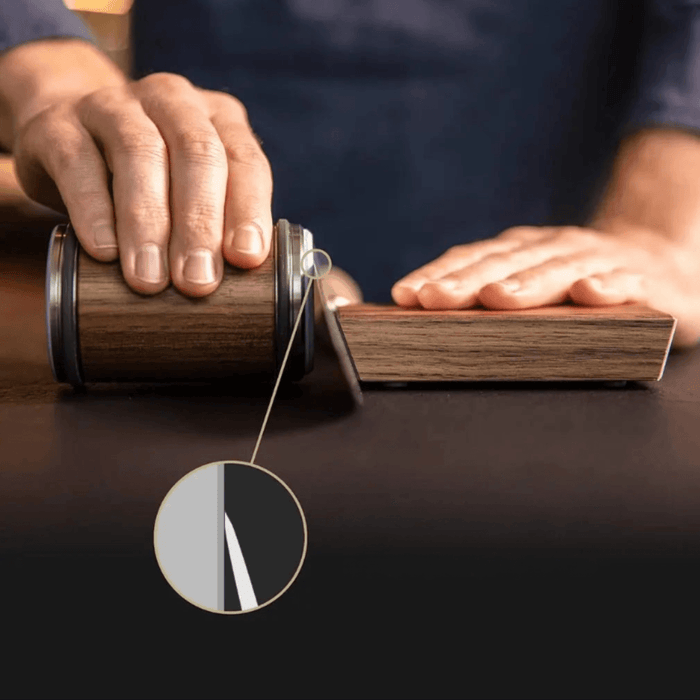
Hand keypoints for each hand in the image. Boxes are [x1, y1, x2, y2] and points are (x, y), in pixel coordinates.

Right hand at [12, 71, 271, 296]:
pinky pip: (77, 162)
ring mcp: (113, 105)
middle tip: (198, 282)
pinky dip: (93, 210)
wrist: (70, 136)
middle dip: (200, 223)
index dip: (247, 209)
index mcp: (220, 117)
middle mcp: (172, 100)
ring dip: (148, 223)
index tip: (246, 258)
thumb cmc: (155, 180)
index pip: (244, 160)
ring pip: (139, 153)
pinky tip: (104, 252)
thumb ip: (221, 223)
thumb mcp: (196, 191)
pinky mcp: (57, 124)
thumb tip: (237, 285)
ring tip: (150, 279)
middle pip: (196, 153)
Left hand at [391, 224, 699, 346]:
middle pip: (503, 264)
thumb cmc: (575, 284)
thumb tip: (427, 315)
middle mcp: (549, 247)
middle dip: (466, 281)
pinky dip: (607, 285)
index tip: (405, 294)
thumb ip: (490, 295)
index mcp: (518, 251)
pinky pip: (623, 280)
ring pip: (556, 269)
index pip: (470, 259)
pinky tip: (591, 294)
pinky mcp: (637, 276)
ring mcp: (593, 258)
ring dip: (526, 284)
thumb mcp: (529, 284)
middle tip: (434, 299)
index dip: (438, 274)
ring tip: (497, 299)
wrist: (656, 263)